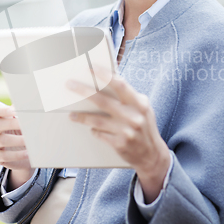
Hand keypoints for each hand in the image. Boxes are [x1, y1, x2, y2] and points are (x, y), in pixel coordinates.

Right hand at [0, 104, 34, 189]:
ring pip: (2, 140)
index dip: (3, 110)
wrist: (23, 153)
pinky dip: (17, 154)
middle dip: (12, 124)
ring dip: (17, 140)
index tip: (15, 110)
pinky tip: (28, 153)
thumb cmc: (23, 133)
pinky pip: (4, 155)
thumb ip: (24, 115)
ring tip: (29, 141)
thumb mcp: (23, 123)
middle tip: (26, 125)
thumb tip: (32, 106)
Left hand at [67, 66, 170, 203]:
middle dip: (84, 91)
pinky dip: (94, 130)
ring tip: (72, 114)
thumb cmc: (145, 127)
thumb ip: (129, 97)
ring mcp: (126, 131)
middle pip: (103, 101)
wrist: (152, 155)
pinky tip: (91, 128)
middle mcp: (133, 116)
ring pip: (97, 120)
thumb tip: (110, 80)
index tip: (91, 67)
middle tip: (70, 84)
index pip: (120, 85)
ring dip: (82, 116)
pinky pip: (100, 134)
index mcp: (139, 103)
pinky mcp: (119, 144)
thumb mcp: (143, 109)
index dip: (105, 75)